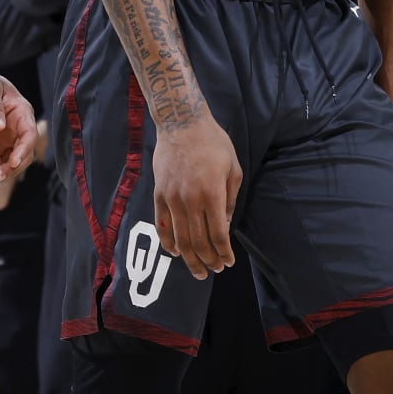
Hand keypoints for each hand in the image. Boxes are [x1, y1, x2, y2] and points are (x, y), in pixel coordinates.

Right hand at [151, 114, 241, 278]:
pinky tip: (174, 252)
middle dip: (208, 260)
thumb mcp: (233, 169)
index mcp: (211, 194)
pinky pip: (161, 224)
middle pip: (198, 241)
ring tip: (197, 270)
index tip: (228, 262)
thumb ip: (229, 199)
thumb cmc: (213, 143)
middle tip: (214, 270)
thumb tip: (224, 225)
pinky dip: (167, 241)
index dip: (224, 252)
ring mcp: (172, 198)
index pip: (218, 234)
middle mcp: (190, 200)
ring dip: (189, 258)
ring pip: (179, 237)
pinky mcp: (159, 193)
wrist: (181, 123)